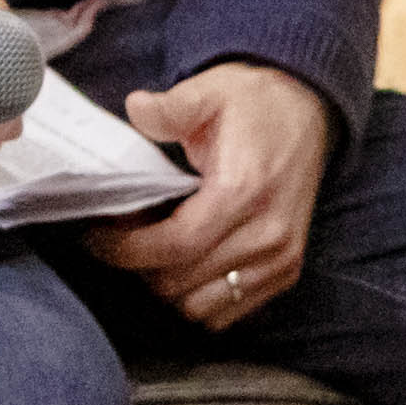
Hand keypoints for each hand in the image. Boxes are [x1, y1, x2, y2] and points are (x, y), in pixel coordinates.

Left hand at [91, 61, 335, 329]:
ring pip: (198, 308)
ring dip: (167, 284)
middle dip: (139, 264)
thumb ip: (171, 106)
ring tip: (157, 249)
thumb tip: (136, 108)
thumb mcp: (210, 91)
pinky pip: (226, 313)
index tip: (96, 237)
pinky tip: (187, 263)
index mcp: (244, 192)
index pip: (173, 246)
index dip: (124, 249)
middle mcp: (267, 234)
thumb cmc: (255, 104)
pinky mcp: (286, 272)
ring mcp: (280, 259)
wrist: (309, 111)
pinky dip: (197, 297)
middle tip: (126, 233)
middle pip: (178, 282)